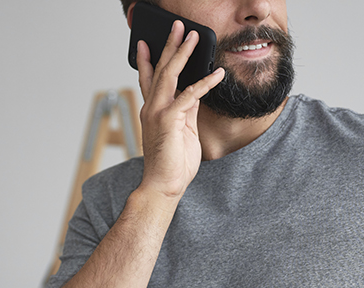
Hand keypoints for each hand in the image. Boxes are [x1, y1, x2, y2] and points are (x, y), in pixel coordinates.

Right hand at [135, 21, 223, 200]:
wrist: (164, 185)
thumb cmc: (173, 163)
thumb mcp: (183, 131)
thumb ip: (187, 110)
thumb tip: (196, 93)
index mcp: (153, 111)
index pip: (149, 80)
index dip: (146, 60)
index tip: (145, 43)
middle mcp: (152, 108)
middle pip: (160, 70)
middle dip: (169, 46)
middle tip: (178, 27)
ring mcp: (158, 113)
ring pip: (169, 75)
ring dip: (183, 53)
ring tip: (194, 37)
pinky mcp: (170, 120)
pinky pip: (190, 95)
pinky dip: (205, 83)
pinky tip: (217, 74)